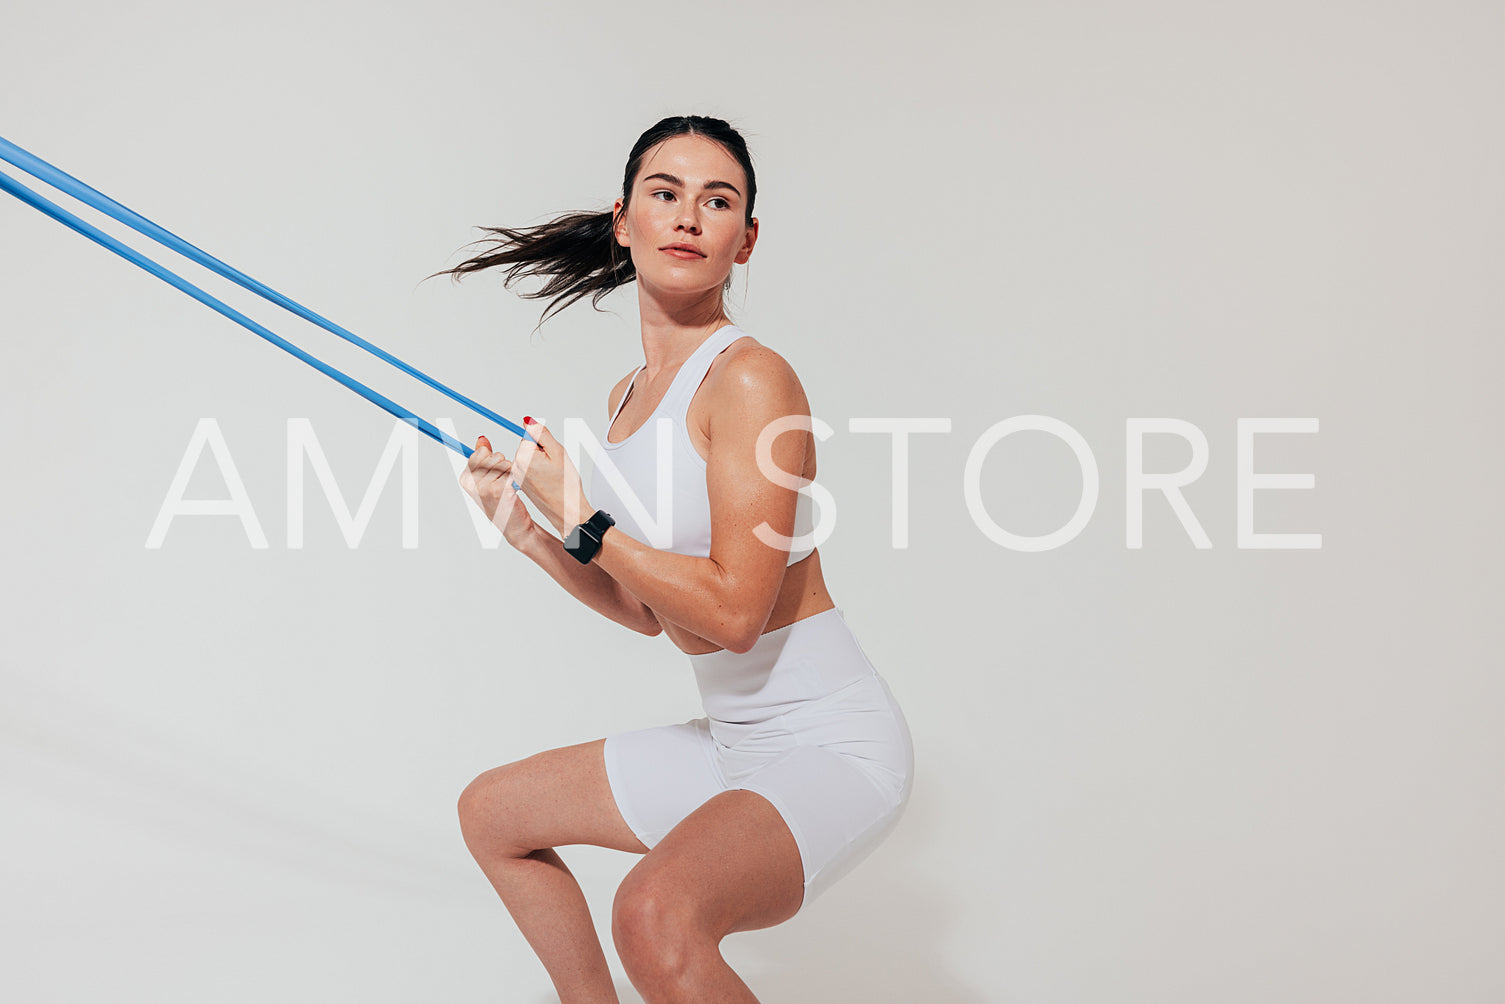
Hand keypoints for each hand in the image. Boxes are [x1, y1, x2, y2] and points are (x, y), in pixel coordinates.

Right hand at [460, 434, 534, 547]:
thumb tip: (482, 439)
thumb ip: (483, 457)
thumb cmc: (501, 503)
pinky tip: (513, 491)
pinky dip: (517, 479)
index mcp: (465, 479)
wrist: (514, 526)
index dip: (492, 459)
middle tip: (503, 483)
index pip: (480, 452)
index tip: (493, 474)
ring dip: (511, 472)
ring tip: (508, 488)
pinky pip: (513, 472)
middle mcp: (472, 483)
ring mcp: (485, 487)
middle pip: (495, 456)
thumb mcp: (487, 479)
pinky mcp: (500, 490)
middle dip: (503, 465)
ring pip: (505, 463)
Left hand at [510, 417, 593, 535]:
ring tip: (551, 474)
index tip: (552, 455)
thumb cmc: (566, 486)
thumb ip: (541, 433)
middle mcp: (516, 467)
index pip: (530, 435)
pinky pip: (529, 468)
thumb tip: (527, 420)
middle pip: (528, 446)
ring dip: (541, 461)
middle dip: (542, 451)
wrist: (566, 511)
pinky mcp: (521, 483)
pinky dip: (539, 471)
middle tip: (554, 466)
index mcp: (523, 457)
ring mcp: (517, 476)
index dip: (545, 443)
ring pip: (529, 457)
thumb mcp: (558, 452)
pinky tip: (547, 480)